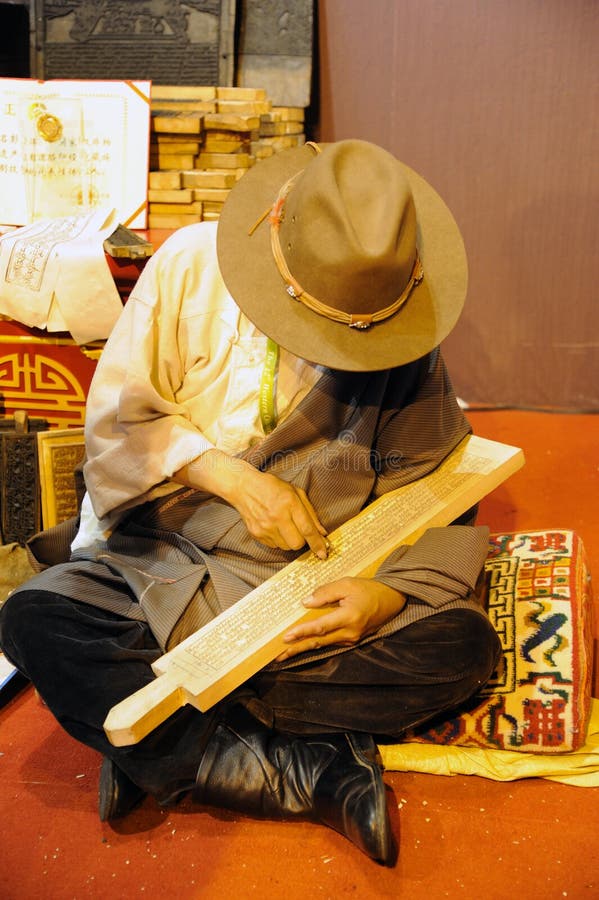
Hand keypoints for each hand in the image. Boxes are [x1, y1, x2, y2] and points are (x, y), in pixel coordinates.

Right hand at [230, 464, 328, 557]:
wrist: (244, 487)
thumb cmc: (272, 487)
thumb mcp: (296, 492)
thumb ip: (311, 513)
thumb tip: (322, 533)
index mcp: (289, 503)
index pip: (307, 529)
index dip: (317, 543)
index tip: (323, 554)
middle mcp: (276, 517)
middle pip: (297, 543)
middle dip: (302, 540)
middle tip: (299, 530)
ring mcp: (265, 527)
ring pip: (286, 547)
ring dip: (290, 540)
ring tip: (285, 526)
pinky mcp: (256, 534)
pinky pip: (274, 546)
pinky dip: (278, 540)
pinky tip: (275, 527)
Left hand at [276, 577, 406, 660]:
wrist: (391, 599)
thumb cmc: (368, 589)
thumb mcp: (346, 584)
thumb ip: (326, 593)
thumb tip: (306, 603)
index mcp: (349, 617)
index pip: (320, 627)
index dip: (302, 632)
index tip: (286, 637)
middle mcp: (350, 632)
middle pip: (319, 642)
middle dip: (297, 649)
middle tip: (278, 656)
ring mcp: (352, 638)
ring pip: (324, 645)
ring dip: (304, 649)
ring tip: (286, 654)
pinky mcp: (352, 640)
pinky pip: (331, 643)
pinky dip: (316, 645)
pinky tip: (304, 646)